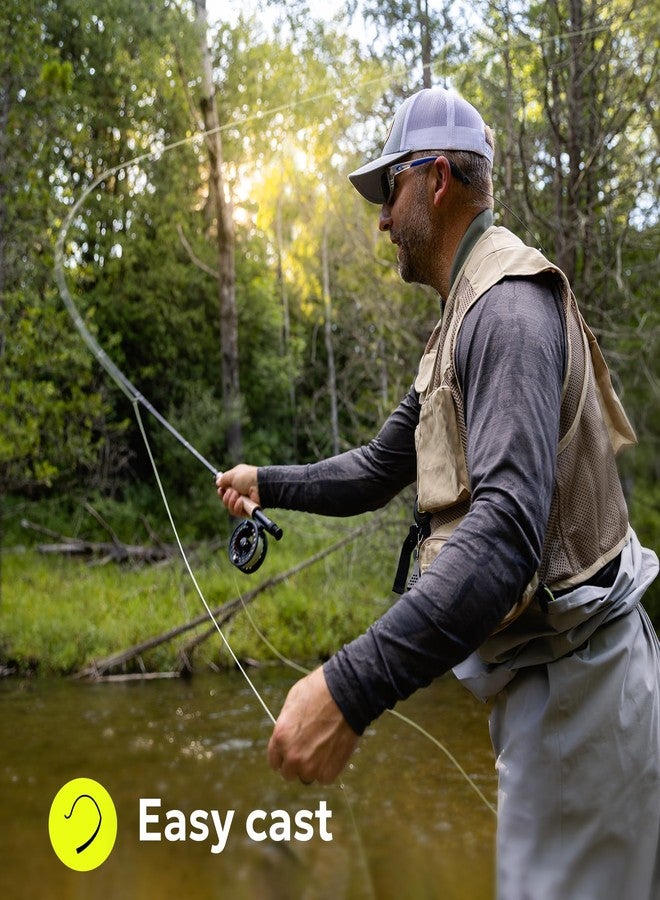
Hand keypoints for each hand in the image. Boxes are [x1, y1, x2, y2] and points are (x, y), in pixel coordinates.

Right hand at [216, 465, 259, 516]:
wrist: (260, 485)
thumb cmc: (248, 477)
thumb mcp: (232, 474)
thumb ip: (223, 478)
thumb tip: (218, 482)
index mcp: (236, 484)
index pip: (224, 491)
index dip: (221, 492)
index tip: (221, 489)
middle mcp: (239, 494)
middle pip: (225, 500)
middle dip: (226, 496)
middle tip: (233, 491)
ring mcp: (243, 503)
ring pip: (229, 507)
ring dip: (231, 501)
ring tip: (238, 495)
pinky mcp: (246, 510)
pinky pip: (236, 512)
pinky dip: (237, 506)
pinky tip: (241, 501)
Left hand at [267, 666, 359, 784]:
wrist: (347, 695)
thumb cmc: (319, 692)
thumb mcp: (293, 702)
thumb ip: (287, 725)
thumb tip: (288, 733)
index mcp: (280, 738)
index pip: (274, 761)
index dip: (284, 756)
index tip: (292, 752)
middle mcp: (292, 756)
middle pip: (289, 773)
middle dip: (297, 763)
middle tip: (311, 750)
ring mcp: (311, 766)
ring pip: (307, 776)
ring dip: (314, 766)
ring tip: (325, 748)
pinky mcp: (329, 771)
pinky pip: (325, 778)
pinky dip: (329, 768)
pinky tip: (334, 751)